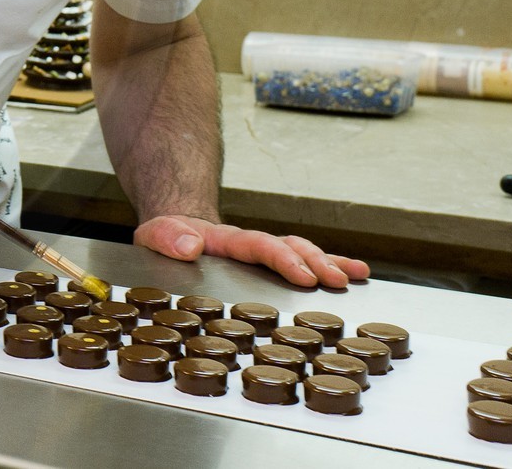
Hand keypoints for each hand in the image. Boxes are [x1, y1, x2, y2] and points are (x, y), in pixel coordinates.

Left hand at [134, 215, 369, 288]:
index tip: (303, 277)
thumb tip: (190, 246)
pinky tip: (357, 273)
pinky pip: (304, 263)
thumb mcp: (154, 236)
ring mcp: (263, 255)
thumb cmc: (167, 239)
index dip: (282, 260)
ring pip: (303, 252)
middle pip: (289, 247)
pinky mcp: (270, 265)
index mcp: (226, 240)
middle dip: (315, 262)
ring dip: (330, 263)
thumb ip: (167, 238)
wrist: (174, 232)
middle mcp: (251, 245)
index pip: (259, 246)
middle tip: (336, 280)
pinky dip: (331, 264)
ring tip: (355, 275)